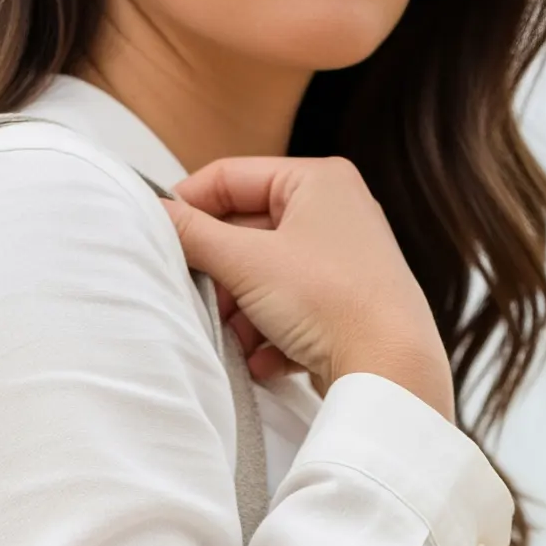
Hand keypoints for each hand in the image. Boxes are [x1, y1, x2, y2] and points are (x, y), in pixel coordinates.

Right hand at [166, 155, 454, 418]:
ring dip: (242, 314)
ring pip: (265, 280)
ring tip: (238, 340)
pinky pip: (291, 313)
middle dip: (220, 276)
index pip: (231, 177)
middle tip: (200, 302)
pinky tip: (268, 360)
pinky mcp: (347, 308)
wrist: (390, 368)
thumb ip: (194, 236)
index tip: (160, 239)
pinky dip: (271, 337)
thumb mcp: (247, 262)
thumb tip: (154, 214)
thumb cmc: (330, 300)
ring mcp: (343, 262)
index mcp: (317, 179)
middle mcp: (336, 212)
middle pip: (247, 233)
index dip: (190, 207)